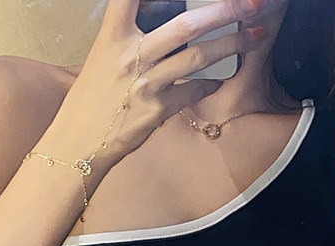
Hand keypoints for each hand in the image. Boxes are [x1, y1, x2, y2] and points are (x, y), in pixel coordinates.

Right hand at [60, 0, 271, 158]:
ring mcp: (146, 84)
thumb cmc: (92, 99)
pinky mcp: (157, 110)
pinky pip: (194, 90)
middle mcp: (130, 55)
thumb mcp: (104, 57)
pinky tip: (220, 79)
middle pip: (187, 25)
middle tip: (253, 3)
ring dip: (232, 44)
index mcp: (113, 35)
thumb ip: (131, 36)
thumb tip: (168, 23)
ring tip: (255, 35)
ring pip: (199, 58)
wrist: (80, 143)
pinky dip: (211, 84)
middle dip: (226, 10)